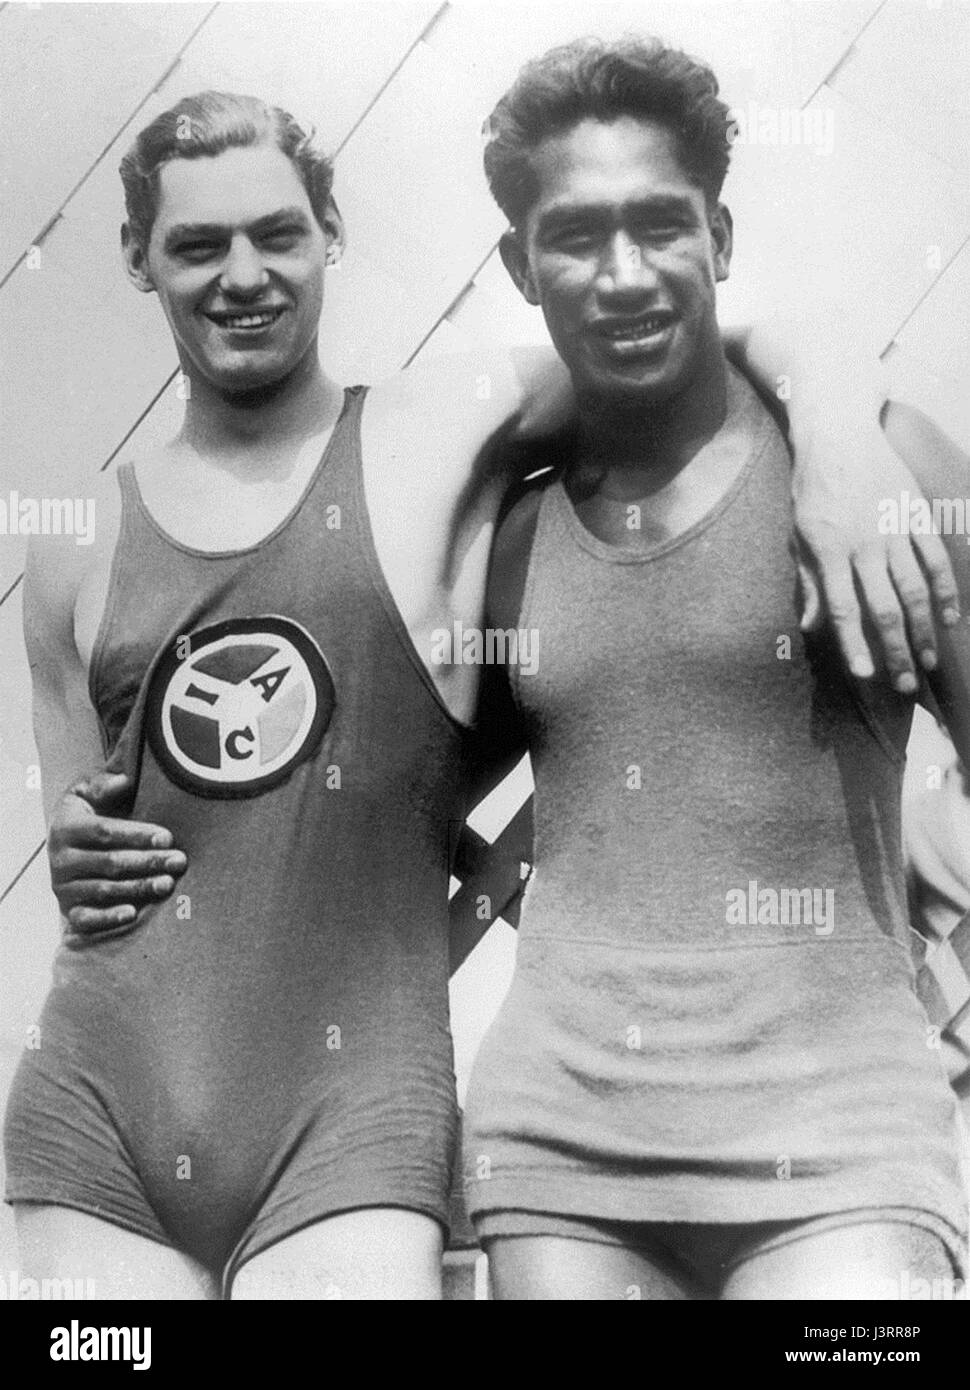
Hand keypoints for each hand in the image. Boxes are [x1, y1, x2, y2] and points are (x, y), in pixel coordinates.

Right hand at [48, 771, 185, 933]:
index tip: (168, 838)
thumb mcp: (87, 792)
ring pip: (104, 889)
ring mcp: (63, 887)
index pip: (105, 831)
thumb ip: (104, 783)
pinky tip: (133, 914)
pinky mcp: (69, 910)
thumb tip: (124, 778)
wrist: (66, 847)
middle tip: (179, 861)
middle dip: (148, 862)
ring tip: (168, 883)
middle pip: (110, 862)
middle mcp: (60, 859)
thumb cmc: (87, 814)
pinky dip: (108, 918)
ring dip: (138, 888)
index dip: (138, 835)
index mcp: (66, 826)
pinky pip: (86, 919)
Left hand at [792, 418, 959, 690]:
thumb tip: (810, 626)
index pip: (844, 609)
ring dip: (924, 630)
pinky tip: (951, 617)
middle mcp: (864, 545)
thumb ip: (810, 582)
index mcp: (829, 552)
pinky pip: (936, 558)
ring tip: (928, 661)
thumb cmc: (812, 489)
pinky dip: (946, 589)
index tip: (866, 676)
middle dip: (896, 651)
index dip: (856, 645)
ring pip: (915, 589)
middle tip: (906, 684)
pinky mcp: (916, 514)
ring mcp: (894, 529)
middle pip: (885, 608)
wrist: (838, 434)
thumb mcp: (799, 535)